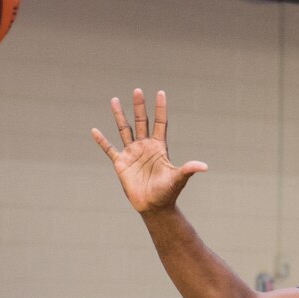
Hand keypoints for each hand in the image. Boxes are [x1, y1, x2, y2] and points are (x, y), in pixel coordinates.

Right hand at [91, 89, 208, 215]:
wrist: (153, 207)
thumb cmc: (167, 193)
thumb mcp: (178, 179)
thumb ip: (188, 170)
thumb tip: (204, 166)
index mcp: (159, 147)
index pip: (160, 123)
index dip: (160, 108)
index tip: (161, 92)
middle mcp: (145, 147)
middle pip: (141, 121)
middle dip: (139, 106)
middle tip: (137, 90)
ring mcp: (132, 153)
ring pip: (124, 130)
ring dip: (119, 115)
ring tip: (114, 99)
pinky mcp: (121, 163)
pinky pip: (109, 149)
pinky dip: (102, 140)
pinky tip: (94, 130)